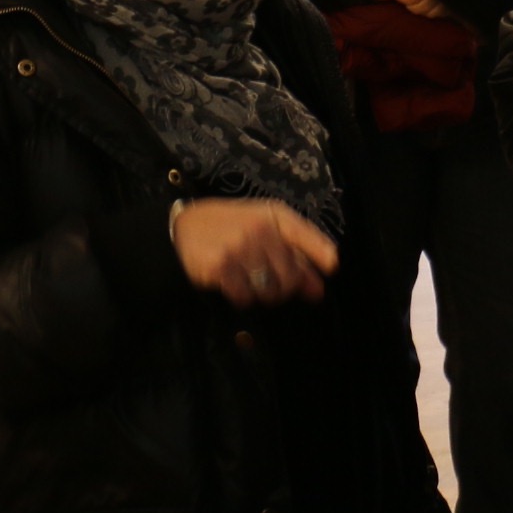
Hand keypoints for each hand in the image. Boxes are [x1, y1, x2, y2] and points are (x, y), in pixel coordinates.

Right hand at [170, 198, 337, 306]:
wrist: (181, 228)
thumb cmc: (227, 227)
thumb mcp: (261, 230)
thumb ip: (293, 256)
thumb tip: (318, 289)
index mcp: (272, 216)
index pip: (303, 234)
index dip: (320, 252)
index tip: (331, 268)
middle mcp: (258, 229)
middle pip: (290, 274)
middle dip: (284, 287)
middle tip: (270, 285)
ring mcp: (239, 247)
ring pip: (270, 289)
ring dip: (262, 294)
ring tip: (249, 282)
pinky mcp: (221, 265)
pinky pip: (245, 295)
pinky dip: (241, 296)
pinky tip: (232, 284)